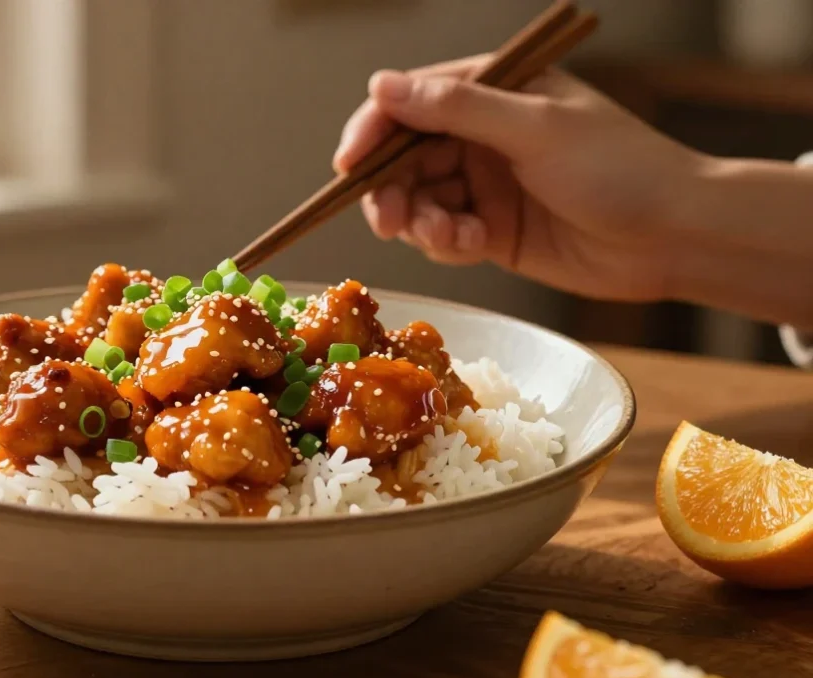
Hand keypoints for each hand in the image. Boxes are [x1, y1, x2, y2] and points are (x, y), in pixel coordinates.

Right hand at [335, 56, 707, 301]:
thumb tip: (382, 85)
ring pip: (418, 200)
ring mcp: (485, 184)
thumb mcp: (534, 129)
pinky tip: (472, 246)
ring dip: (421, 222)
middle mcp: (482, 134)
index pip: (409, 101)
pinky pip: (443, 235)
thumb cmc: (619, 168)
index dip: (372, 131)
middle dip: (392, 189)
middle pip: (403, 158)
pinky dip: (446, 243)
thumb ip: (456, 107)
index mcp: (494, 91)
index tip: (349, 165)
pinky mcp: (491, 231)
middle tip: (392, 221)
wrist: (674, 237)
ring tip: (449, 237)